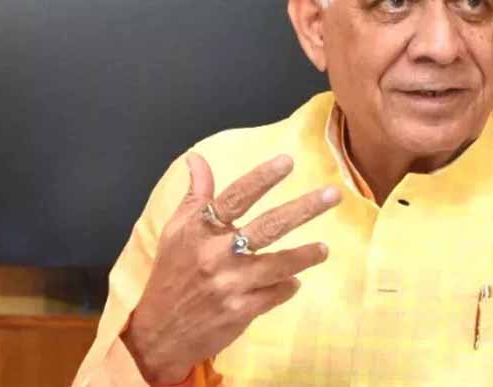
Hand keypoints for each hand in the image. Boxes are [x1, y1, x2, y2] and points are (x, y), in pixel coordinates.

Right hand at [121, 152, 340, 383]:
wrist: (160, 334)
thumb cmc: (171, 275)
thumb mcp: (176, 232)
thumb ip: (195, 196)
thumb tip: (197, 158)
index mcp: (200, 230)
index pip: (235, 197)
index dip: (261, 178)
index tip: (287, 161)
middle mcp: (216, 255)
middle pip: (268, 226)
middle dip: (304, 208)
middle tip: (333, 195)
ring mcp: (230, 284)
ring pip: (279, 263)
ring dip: (306, 255)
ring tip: (324, 249)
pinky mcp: (241, 311)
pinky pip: (276, 294)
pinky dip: (288, 286)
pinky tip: (294, 281)